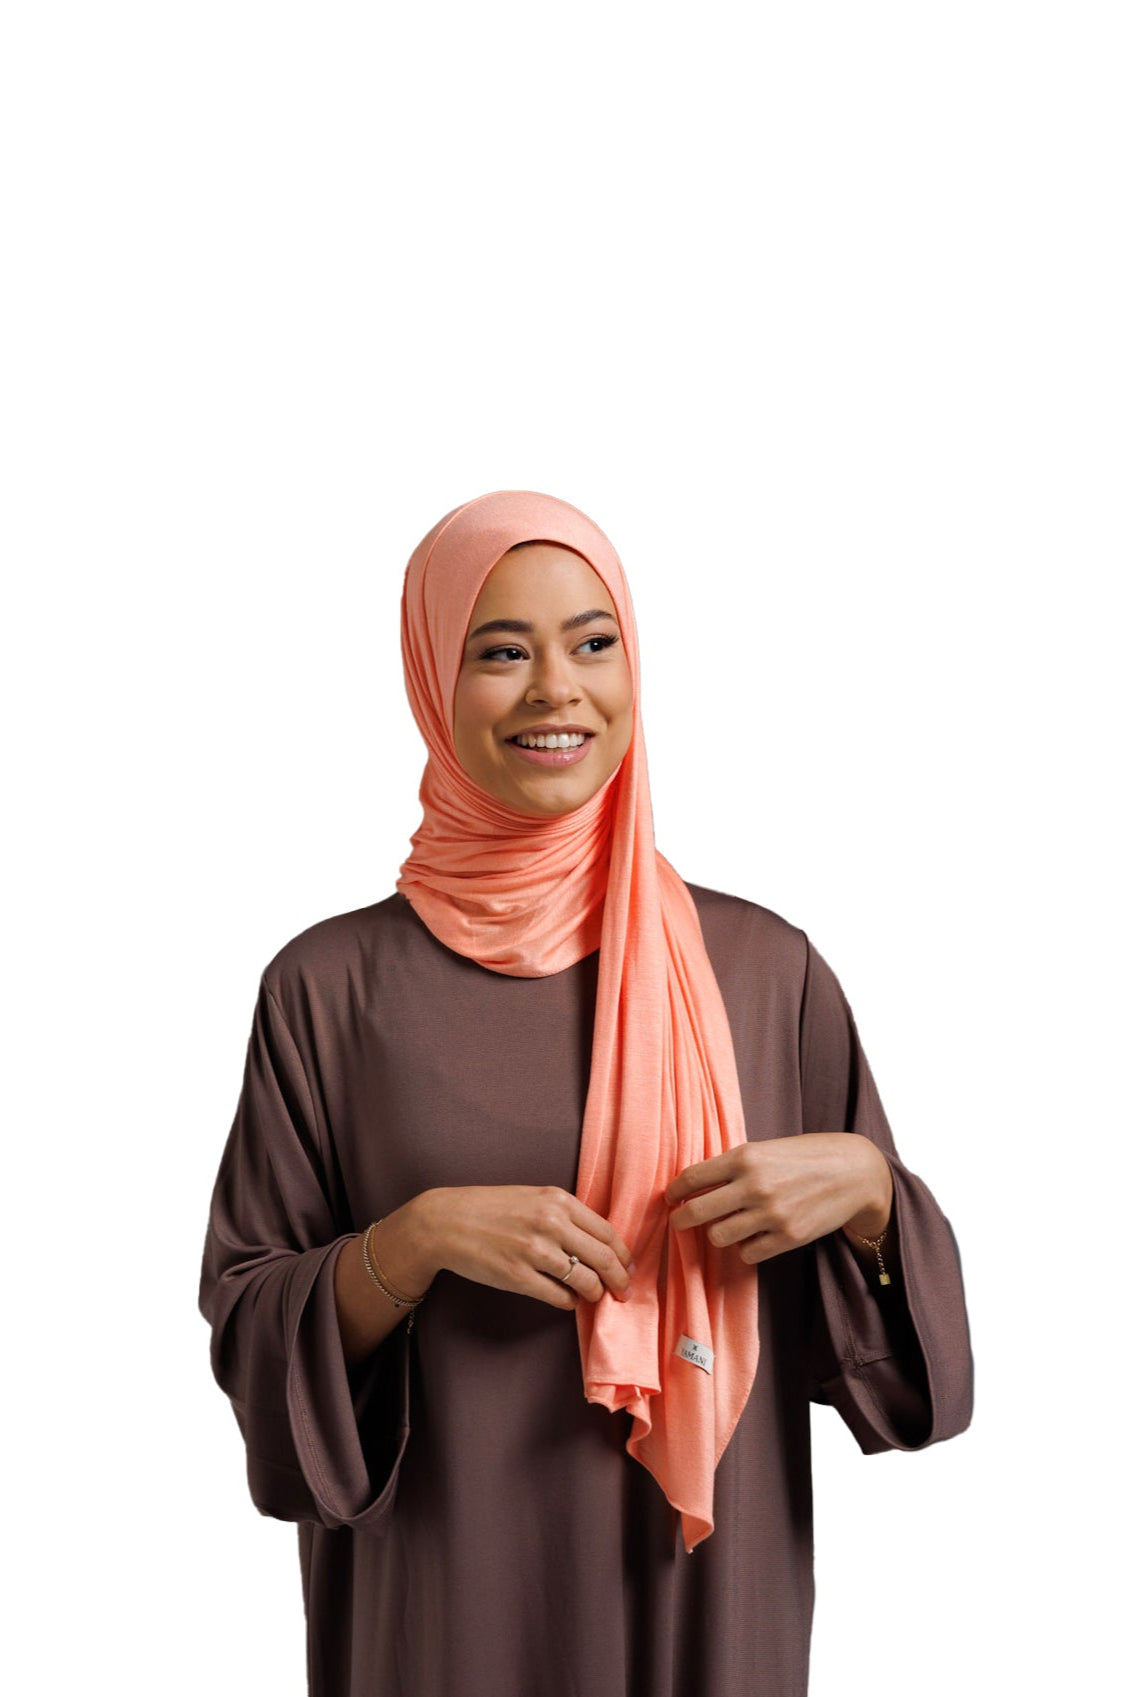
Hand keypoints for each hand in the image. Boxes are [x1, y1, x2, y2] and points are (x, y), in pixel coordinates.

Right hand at [412, 1185, 635, 1311]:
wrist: (447, 1222)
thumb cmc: (490, 1208)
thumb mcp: (533, 1197)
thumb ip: (565, 1215)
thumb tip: (597, 1243)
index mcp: (558, 1200)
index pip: (607, 1232)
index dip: (623, 1254)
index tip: (628, 1267)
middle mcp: (551, 1223)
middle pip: (604, 1258)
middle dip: (620, 1279)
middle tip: (624, 1291)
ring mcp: (535, 1252)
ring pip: (586, 1281)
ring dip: (595, 1294)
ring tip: (594, 1297)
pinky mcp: (519, 1277)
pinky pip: (560, 1297)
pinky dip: (570, 1302)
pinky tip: (568, 1300)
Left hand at [665, 1134, 892, 1264]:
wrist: (853, 1172)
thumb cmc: (805, 1156)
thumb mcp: (766, 1149)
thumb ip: (734, 1165)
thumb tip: (695, 1185)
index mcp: (745, 1157)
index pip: (692, 1177)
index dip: (675, 1191)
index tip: (671, 1197)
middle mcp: (754, 1186)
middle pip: (697, 1212)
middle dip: (680, 1219)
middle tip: (678, 1221)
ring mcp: (771, 1214)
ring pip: (718, 1237)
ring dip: (717, 1234)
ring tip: (724, 1227)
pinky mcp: (788, 1237)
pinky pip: (747, 1254)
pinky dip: (745, 1248)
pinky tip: (752, 1237)